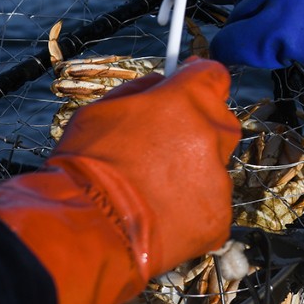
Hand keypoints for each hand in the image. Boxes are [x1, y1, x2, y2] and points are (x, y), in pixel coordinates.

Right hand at [0, 59, 239, 303]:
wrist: (85, 228)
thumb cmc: (84, 168)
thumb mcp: (100, 111)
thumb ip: (139, 92)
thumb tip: (158, 83)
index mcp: (185, 100)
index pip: (212, 75)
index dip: (197, 82)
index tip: (188, 89)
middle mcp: (210, 134)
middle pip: (219, 122)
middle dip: (196, 131)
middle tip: (160, 150)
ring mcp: (218, 179)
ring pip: (213, 169)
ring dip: (190, 175)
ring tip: (150, 193)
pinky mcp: (218, 219)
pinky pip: (209, 208)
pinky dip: (189, 212)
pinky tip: (158, 218)